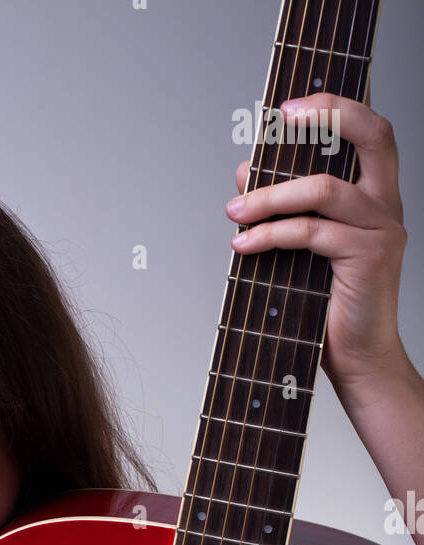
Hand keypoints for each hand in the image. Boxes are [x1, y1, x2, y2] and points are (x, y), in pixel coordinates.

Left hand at [225, 93, 408, 395]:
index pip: (371, 132)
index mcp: (376, 197)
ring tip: (235, 212)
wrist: (355, 361)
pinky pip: (313, 233)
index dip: (336, 107)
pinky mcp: (369, 257)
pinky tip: (244, 246)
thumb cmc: (326, 308)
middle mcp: (386, 206)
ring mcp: (382, 230)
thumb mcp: (299, 249)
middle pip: (372, 135)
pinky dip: (271, 234)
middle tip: (271, 126)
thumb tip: (244, 173)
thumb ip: (281, 209)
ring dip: (270, 197)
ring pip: (324, 189)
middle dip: (323, 117)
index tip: (289, 106)